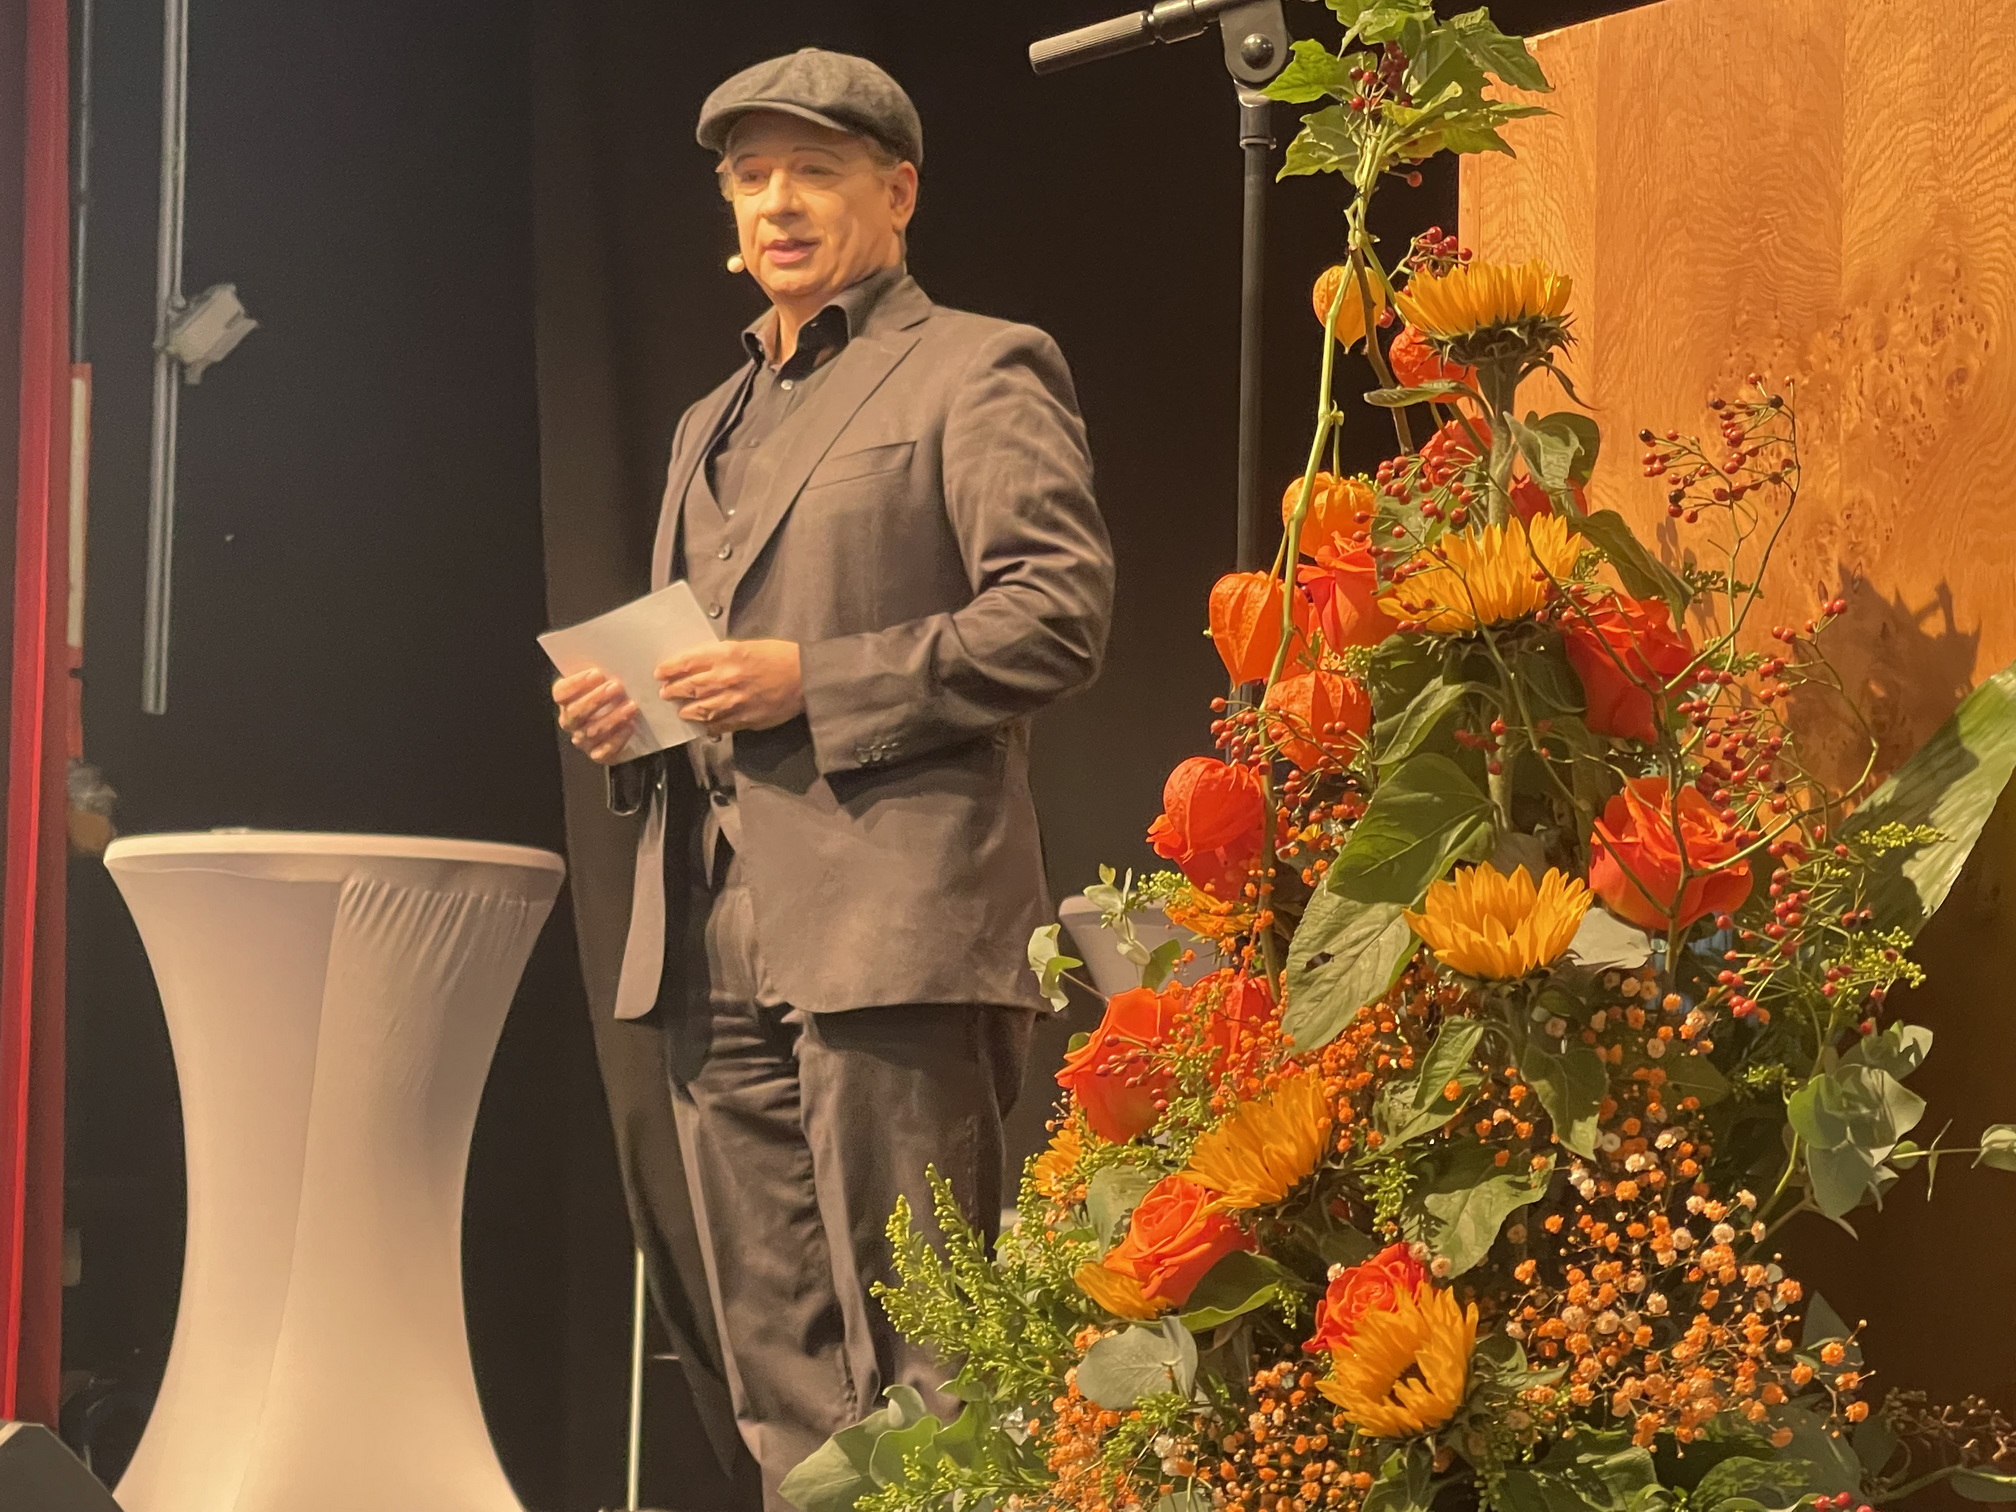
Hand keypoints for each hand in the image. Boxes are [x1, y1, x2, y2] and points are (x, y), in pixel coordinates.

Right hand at [553, 667, 640, 763]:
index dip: (577, 683)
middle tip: (616, 687)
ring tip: (630, 705)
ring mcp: (583, 740)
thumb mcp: (602, 684)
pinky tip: (630, 726)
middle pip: (576, 712)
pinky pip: (605, 750)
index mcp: (565, 701)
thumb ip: (600, 676)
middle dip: (597, 699)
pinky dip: (618, 738)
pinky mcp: (597, 754)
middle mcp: (570, 722)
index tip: (596, 674)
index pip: (561, 693)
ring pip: (593, 731)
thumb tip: (612, 659)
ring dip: (613, 717)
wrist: (621, 727)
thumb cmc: (609, 698)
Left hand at [655, 639, 803, 732]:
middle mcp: (725, 678)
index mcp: (726, 655)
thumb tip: (701, 665)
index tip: (660, 673)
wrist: (806, 677)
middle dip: (673, 691)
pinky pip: (719, 725)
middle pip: (689, 687)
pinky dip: (708, 725)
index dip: (670, 669)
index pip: (688, 663)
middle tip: (665, 693)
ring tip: (681, 710)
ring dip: (687, 710)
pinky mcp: (744, 718)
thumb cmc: (781, 656)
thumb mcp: (747, 646)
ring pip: (700, 709)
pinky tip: (703, 725)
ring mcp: (734, 701)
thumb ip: (722, 656)